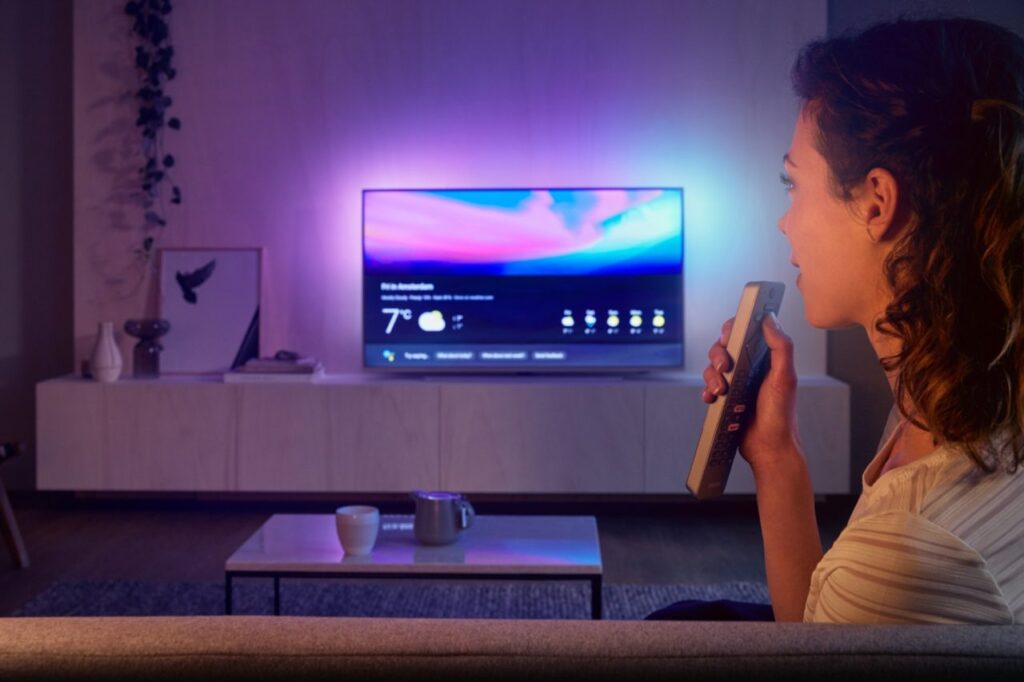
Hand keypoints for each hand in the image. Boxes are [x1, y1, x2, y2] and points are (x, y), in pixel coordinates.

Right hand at [701, 313, 800, 472]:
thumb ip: (781, 347)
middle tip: (725, 368)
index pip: (746, 332)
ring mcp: (736, 383)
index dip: (734, 329)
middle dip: (718, 355)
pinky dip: (707, 391)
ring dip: (712, 376)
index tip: (729, 335)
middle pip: (724, 347)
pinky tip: (714, 399)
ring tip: (722, 391)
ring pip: (713, 367)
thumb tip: (770, 320)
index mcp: (765, 358)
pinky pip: (708, 387)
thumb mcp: (785, 378)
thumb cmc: (781, 417)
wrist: (769, 448)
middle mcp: (750, 368)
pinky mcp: (726, 398)